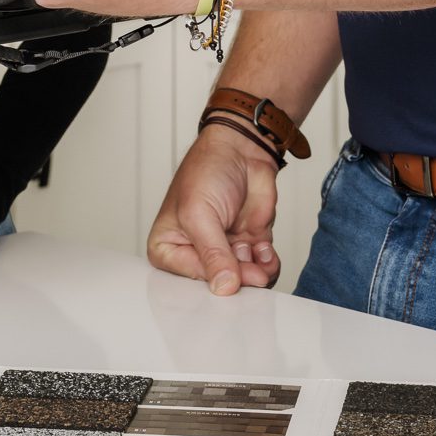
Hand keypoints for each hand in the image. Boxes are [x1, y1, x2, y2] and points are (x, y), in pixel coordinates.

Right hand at [147, 125, 280, 294]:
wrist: (242, 148)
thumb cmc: (207, 170)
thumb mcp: (199, 214)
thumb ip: (211, 253)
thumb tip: (223, 287)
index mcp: (169, 247)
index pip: (187, 279)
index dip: (209, 281)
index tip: (225, 280)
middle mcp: (196, 252)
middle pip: (218, 285)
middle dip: (237, 280)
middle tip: (248, 271)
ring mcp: (225, 250)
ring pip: (244, 281)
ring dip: (254, 272)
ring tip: (255, 252)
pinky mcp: (249, 245)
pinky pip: (262, 269)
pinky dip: (267, 262)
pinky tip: (263, 248)